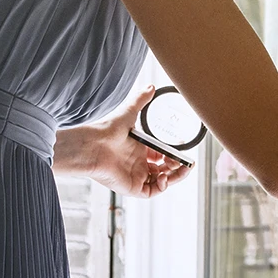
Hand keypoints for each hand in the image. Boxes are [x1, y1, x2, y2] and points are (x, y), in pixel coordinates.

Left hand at [52, 85, 193, 198]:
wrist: (92, 145)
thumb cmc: (106, 130)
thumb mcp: (129, 112)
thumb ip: (140, 100)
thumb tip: (151, 86)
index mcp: (139, 150)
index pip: (162, 156)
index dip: (174, 154)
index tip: (183, 149)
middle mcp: (138, 164)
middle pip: (165, 170)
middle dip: (178, 167)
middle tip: (185, 161)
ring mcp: (136, 177)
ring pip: (162, 182)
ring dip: (174, 176)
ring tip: (182, 168)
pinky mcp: (133, 187)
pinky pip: (153, 191)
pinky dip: (163, 186)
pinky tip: (164, 176)